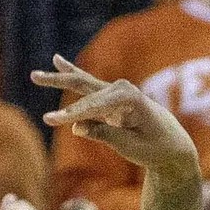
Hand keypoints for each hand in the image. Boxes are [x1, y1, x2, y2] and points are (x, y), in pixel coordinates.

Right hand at [36, 57, 200, 179]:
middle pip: (86, 87)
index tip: (52, 120)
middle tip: (35, 82)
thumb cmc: (156, 148)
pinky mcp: (111, 98)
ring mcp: (117, 91)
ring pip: (83, 83)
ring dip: (59, 78)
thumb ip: (105, 135)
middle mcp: (123, 90)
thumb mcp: (132, 147)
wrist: (173, 146)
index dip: (72, 112)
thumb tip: (76, 127)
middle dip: (60, 85)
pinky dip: (73, 74)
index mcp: (132, 99)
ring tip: (35, 75)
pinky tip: (57, 60)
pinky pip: (88, 85)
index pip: (95, 105)